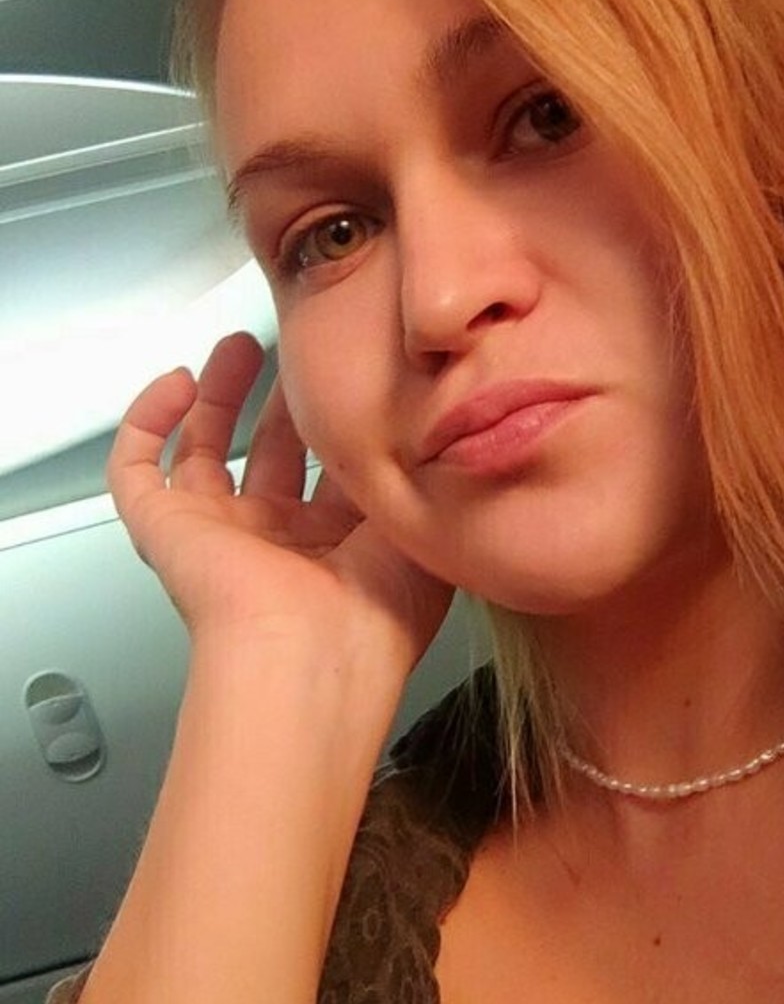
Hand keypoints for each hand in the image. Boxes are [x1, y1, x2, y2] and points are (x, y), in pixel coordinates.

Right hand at [107, 332, 450, 662]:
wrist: (312, 656)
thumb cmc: (376, 614)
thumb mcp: (423, 522)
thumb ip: (421, 470)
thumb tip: (426, 421)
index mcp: (340, 550)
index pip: (331, 472)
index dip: (337, 424)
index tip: (348, 377)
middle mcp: (278, 544)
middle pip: (268, 456)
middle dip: (280, 404)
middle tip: (294, 355)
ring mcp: (219, 536)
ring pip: (202, 454)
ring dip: (218, 396)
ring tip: (239, 347)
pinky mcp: (165, 531)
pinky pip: (136, 470)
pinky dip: (147, 421)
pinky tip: (176, 383)